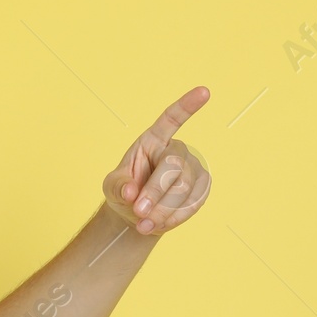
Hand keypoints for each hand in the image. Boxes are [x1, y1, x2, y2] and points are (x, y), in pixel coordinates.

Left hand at [101, 86, 212, 235]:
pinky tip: (158, 224)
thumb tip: (131, 192)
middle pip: (173, 167)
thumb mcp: (112, 188)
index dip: (187, 106)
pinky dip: (174, 218)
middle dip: (156, 192)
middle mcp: (176, 150)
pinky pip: (192, 203)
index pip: (172, 119)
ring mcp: (193, 168)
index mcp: (153, 140)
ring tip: (143, 224)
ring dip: (162, 210)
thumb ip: (118, 187)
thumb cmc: (125, 192)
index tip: (204, 91)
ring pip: (184, 189)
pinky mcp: (202, 188)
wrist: (138, 215)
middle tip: (138, 212)